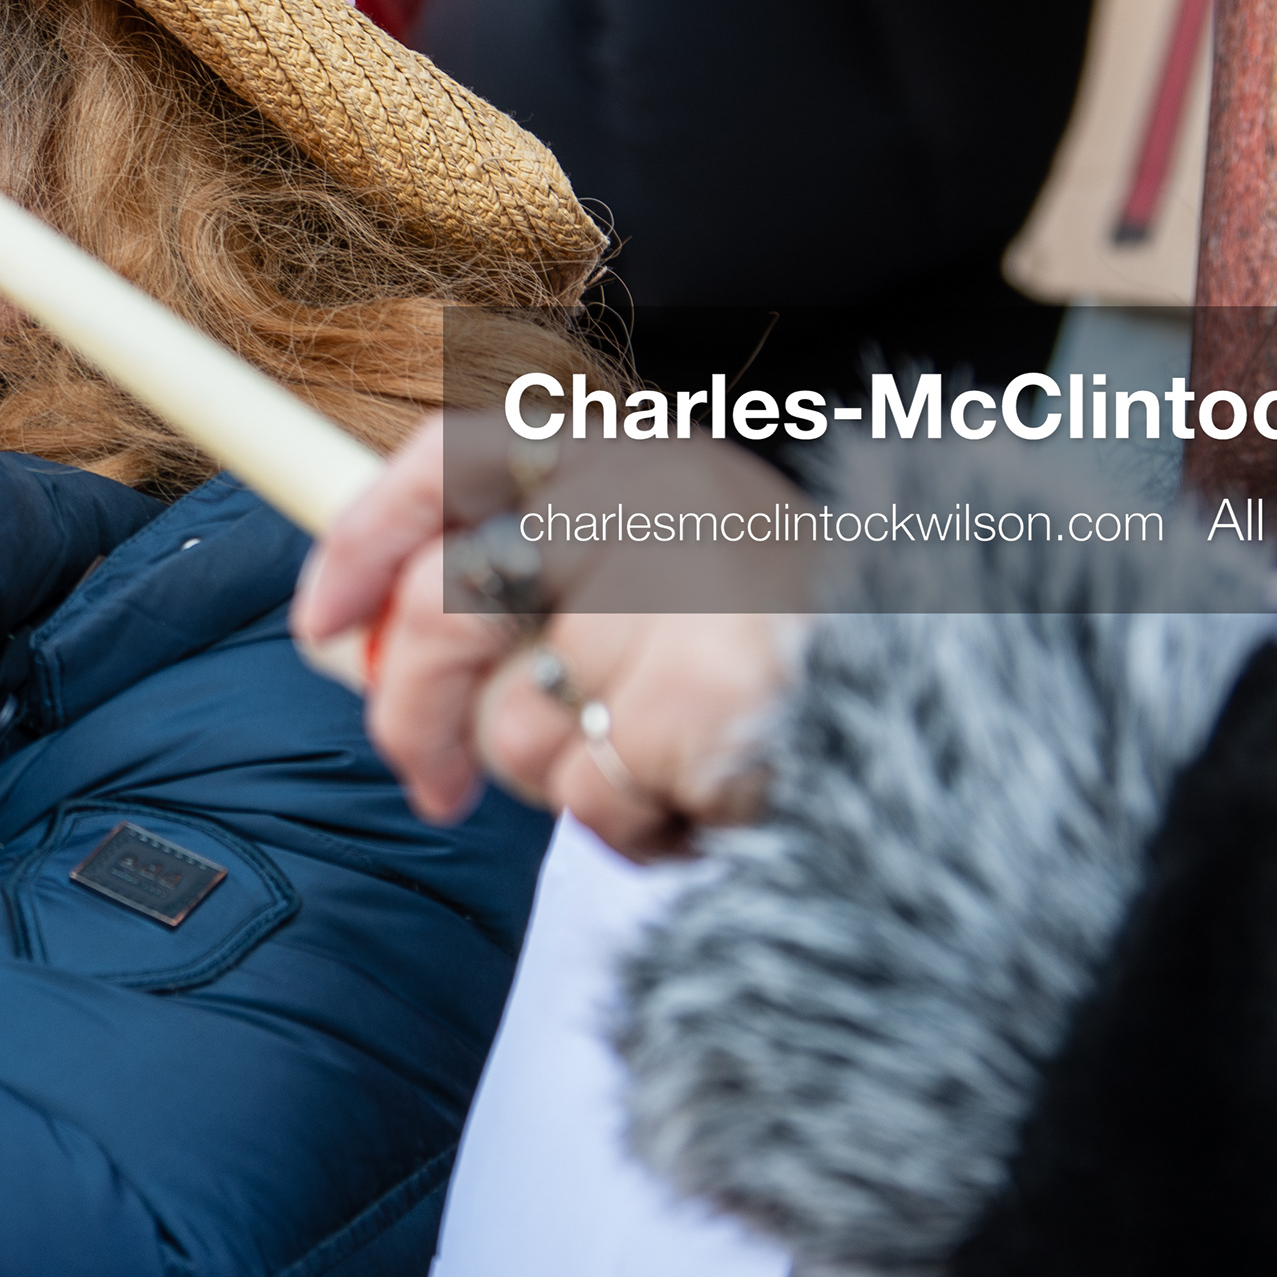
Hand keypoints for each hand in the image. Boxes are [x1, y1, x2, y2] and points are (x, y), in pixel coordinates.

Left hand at [297, 411, 808, 856]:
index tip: (318, 620)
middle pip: (440, 610)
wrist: (958, 716)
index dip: (361, 539)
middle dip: (410, 714)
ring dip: (558, 775)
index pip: (451, 457)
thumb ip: (528, 587)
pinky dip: (633, 823)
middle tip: (428, 783)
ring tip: (654, 759)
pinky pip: (590, 794)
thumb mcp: (662, 570)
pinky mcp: (688, 700)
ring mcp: (669, 599)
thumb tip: (356, 640)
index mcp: (632, 454)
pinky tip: (703, 796)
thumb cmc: (796, 650)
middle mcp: (645, 502)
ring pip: (510, 720)